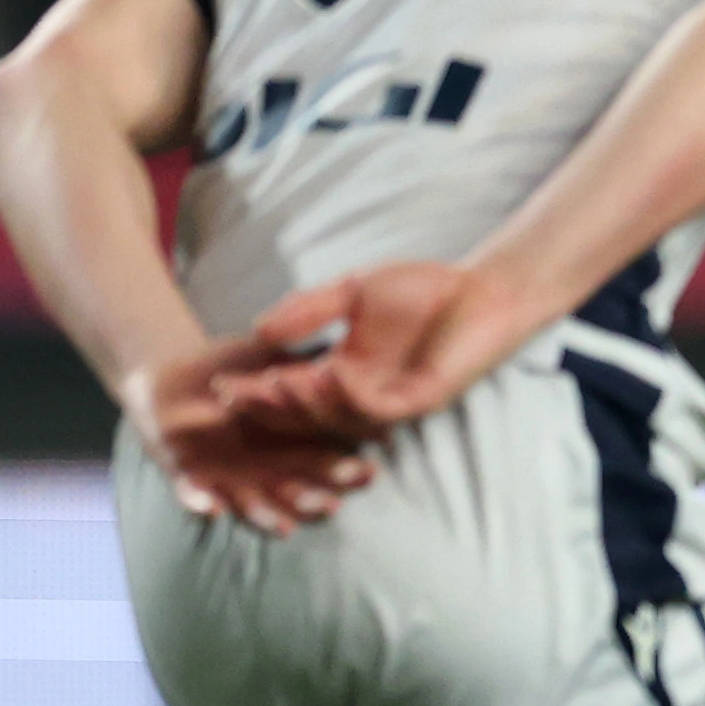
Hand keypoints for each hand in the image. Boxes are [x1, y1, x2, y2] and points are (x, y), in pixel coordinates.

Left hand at [123, 337, 371, 536]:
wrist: (166, 382)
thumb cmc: (225, 366)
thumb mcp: (263, 359)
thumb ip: (294, 366)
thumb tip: (338, 366)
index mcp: (291, 443)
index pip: (328, 464)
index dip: (347, 472)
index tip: (367, 471)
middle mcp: (265, 470)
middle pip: (297, 494)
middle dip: (315, 500)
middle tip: (330, 505)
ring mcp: (228, 478)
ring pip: (253, 506)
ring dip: (267, 516)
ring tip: (282, 527)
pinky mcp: (187, 479)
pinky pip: (192, 496)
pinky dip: (200, 502)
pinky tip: (212, 508)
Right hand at [206, 260, 538, 446]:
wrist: (485, 288)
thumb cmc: (425, 289)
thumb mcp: (352, 292)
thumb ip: (308, 309)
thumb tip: (259, 330)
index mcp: (344, 372)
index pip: (290, 390)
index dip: (256, 391)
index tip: (219, 385)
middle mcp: (365, 394)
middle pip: (306, 415)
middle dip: (270, 407)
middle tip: (234, 400)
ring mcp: (394, 400)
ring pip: (338, 417)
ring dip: (304, 404)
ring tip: (273, 386)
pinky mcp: (422, 398)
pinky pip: (379, 408)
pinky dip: (350, 397)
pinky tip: (327, 376)